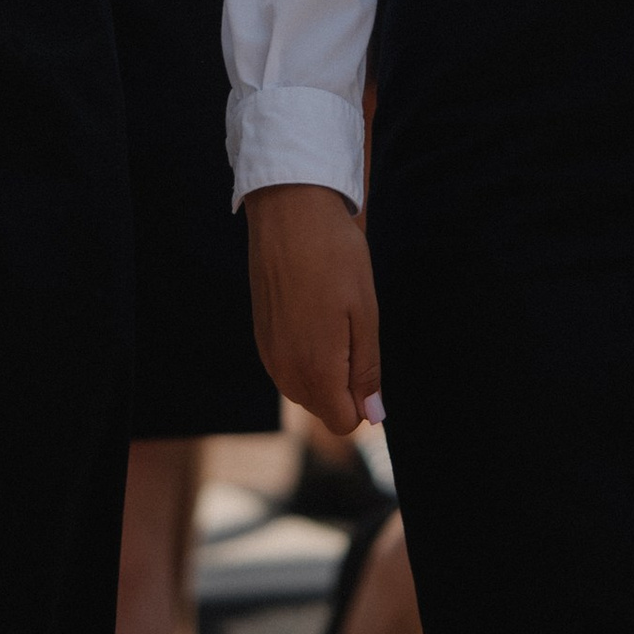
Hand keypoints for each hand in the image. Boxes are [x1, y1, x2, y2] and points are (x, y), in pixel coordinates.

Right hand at [247, 183, 380, 433]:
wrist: (288, 212)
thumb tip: (372, 415)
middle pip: (323, 407)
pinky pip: (287, 366)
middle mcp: (285, 370)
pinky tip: (313, 312)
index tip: (368, 357)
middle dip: (344, 385)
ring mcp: (269, 353)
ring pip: (304, 389)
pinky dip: (305, 352)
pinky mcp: (261, 335)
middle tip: (353, 329)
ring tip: (333, 316)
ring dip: (324, 368)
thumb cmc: (335, 257)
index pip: (344, 421)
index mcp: (315, 370)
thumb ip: (367, 370)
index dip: (364, 399)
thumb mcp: (366, 312)